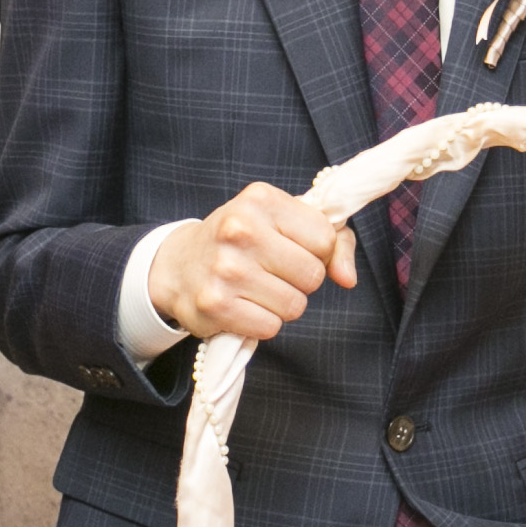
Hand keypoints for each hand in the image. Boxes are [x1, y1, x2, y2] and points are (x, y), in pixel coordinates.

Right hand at [147, 185, 356, 343]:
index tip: (294, 250)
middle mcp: (240, 229)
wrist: (177, 265)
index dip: (318, 252)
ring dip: (282, 304)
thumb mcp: (282, 222)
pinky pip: (271, 327)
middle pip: (312, 275)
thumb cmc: (240, 242)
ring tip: (256, 288)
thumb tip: (348, 278)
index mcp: (261, 199)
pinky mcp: (215, 304)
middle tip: (273, 272)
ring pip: (295, 305)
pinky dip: (262, 322)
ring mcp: (226, 268)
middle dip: (301, 281)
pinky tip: (243, 305)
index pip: (325, 238)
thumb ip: (331, 241)